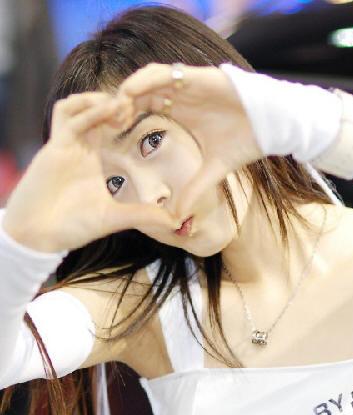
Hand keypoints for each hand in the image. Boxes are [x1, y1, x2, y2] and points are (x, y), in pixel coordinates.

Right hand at [2, 92, 178, 252]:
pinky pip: (66, 116)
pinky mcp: (53, 147)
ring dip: (100, 100)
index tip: (148, 114)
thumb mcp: (115, 218)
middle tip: (138, 105)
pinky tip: (106, 112)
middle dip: (116, 101)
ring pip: (78, 105)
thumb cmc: (73, 228)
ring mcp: (65, 145)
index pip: (108, 122)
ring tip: (122, 107)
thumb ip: (143, 215)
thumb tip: (175, 222)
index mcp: (93, 158)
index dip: (126, 113)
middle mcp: (79, 147)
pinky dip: (86, 108)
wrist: (38, 238)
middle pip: (93, 108)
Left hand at [116, 63, 263, 219]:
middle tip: (105, 121)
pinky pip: (166, 72)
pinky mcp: (200, 76)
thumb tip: (178, 217)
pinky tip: (130, 94)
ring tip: (115, 109)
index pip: (143, 107)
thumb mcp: (213, 170)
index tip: (110, 134)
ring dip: (128, 91)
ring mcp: (189, 84)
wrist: (274, 127)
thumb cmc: (246, 142)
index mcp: (181, 112)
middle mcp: (182, 95)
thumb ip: (194, 189)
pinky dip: (145, 80)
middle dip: (120, 103)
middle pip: (140, 92)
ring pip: (148, 79)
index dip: (125, 117)